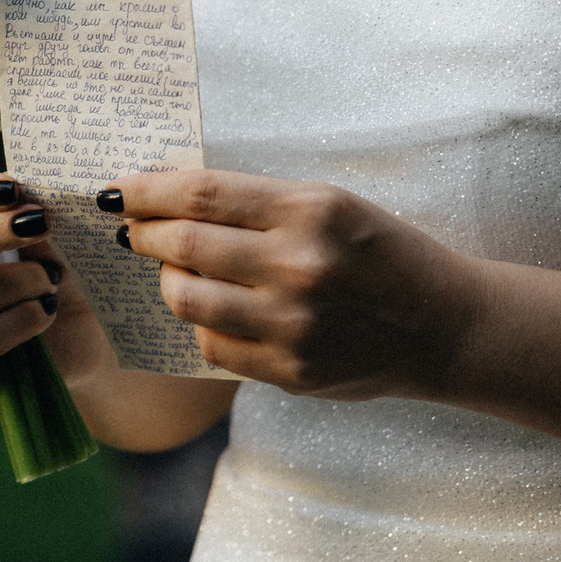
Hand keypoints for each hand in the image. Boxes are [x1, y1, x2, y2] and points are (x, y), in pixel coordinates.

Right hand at [0, 174, 63, 399]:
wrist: (68, 349)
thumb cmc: (43, 282)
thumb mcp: (37, 241)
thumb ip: (23, 217)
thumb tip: (25, 202)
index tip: (13, 189)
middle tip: (40, 223)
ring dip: (21, 281)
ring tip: (51, 281)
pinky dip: (22, 321)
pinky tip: (44, 313)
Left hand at [106, 169, 481, 397]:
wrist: (444, 326)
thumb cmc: (378, 253)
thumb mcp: (329, 205)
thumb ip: (254, 203)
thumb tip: (166, 196)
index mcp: (310, 211)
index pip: (200, 195)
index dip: (146, 191)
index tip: (116, 191)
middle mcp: (300, 266)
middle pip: (184, 245)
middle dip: (143, 234)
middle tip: (131, 229)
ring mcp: (293, 324)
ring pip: (187, 299)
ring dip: (168, 280)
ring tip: (175, 268)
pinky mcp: (290, 370)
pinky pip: (212, 344)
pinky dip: (201, 323)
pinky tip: (214, 308)